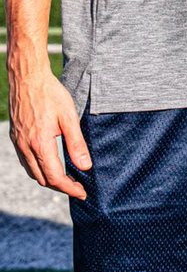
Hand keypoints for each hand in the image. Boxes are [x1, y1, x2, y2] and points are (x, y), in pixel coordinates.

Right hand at [8, 65, 90, 198]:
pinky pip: (26, 162)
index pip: (55, 177)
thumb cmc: (50, 94)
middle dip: (61, 186)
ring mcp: (19, 144)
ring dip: (49, 179)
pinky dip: (38, 169)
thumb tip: (85, 166)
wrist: (27, 79)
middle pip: (43, 179)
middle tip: (77, 186)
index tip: (82, 193)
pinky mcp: (16, 139)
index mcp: (40, 144)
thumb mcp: (69, 117)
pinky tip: (49, 164)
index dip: (70, 188)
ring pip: (33, 173)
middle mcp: (26, 148)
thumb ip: (76, 143)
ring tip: (66, 178)